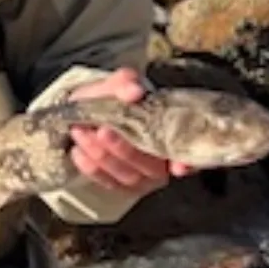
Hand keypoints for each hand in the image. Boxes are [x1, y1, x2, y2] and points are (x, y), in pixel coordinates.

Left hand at [67, 67, 196, 191]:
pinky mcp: (119, 184)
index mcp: (172, 134)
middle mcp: (162, 161)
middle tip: (103, 131)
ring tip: (82, 133)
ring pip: (127, 175)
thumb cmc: (112, 98)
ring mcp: (141, 176)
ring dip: (102, 156)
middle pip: (151, 167)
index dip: (188, 164)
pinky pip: (106, 181)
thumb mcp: (118, 83)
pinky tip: (78, 150)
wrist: (87, 109)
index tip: (178, 167)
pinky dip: (91, 167)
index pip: (190, 155)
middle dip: (125, 150)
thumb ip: (125, 83)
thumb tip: (134, 91)